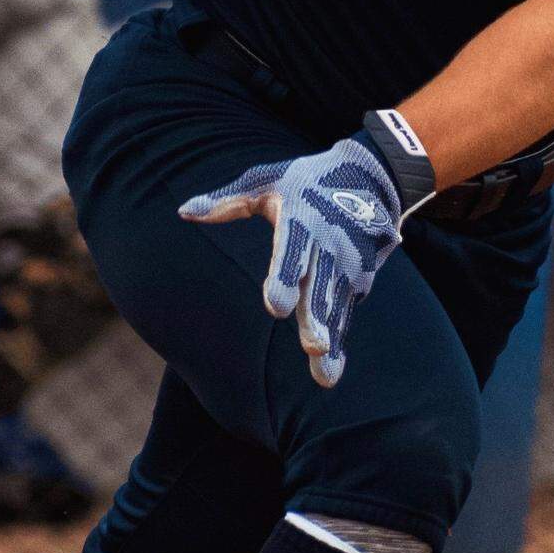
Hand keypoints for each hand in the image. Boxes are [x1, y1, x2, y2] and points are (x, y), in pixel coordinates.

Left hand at [180, 137, 400, 386]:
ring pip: (335, 307)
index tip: (276, 308)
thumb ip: (227, 202)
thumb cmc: (304, 182)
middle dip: (315, 318)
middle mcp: (328, 245)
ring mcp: (347, 265)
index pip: (293, 251)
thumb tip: (184, 211)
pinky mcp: (359, 280)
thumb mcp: (266, 181)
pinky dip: (340, 342)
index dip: (284, 279)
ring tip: (323, 374)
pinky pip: (346, 314)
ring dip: (329, 340)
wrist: (369, 177)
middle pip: (319, 286)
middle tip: (313, 347)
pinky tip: (330, 371)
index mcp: (300, 219)